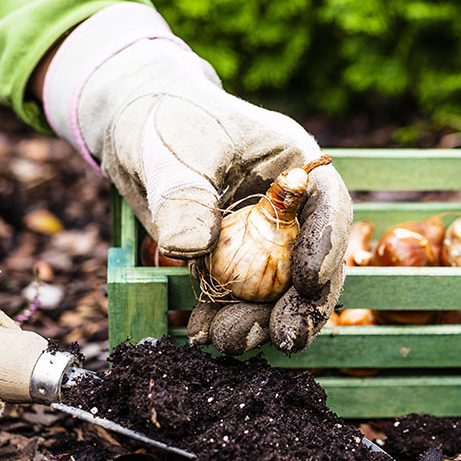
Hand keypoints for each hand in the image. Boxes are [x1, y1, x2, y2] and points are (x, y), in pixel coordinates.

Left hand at [42, 4, 350, 354]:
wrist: (133, 127)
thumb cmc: (163, 121)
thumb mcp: (172, 151)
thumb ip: (184, 196)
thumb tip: (190, 248)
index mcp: (294, 167)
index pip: (327, 209)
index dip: (327, 247)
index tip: (310, 281)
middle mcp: (288, 210)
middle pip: (311, 264)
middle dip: (300, 306)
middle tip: (285, 338)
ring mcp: (261, 242)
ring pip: (274, 292)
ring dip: (257, 322)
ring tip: (227, 339)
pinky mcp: (230, 264)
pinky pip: (235, 299)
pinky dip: (221, 318)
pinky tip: (202, 333)